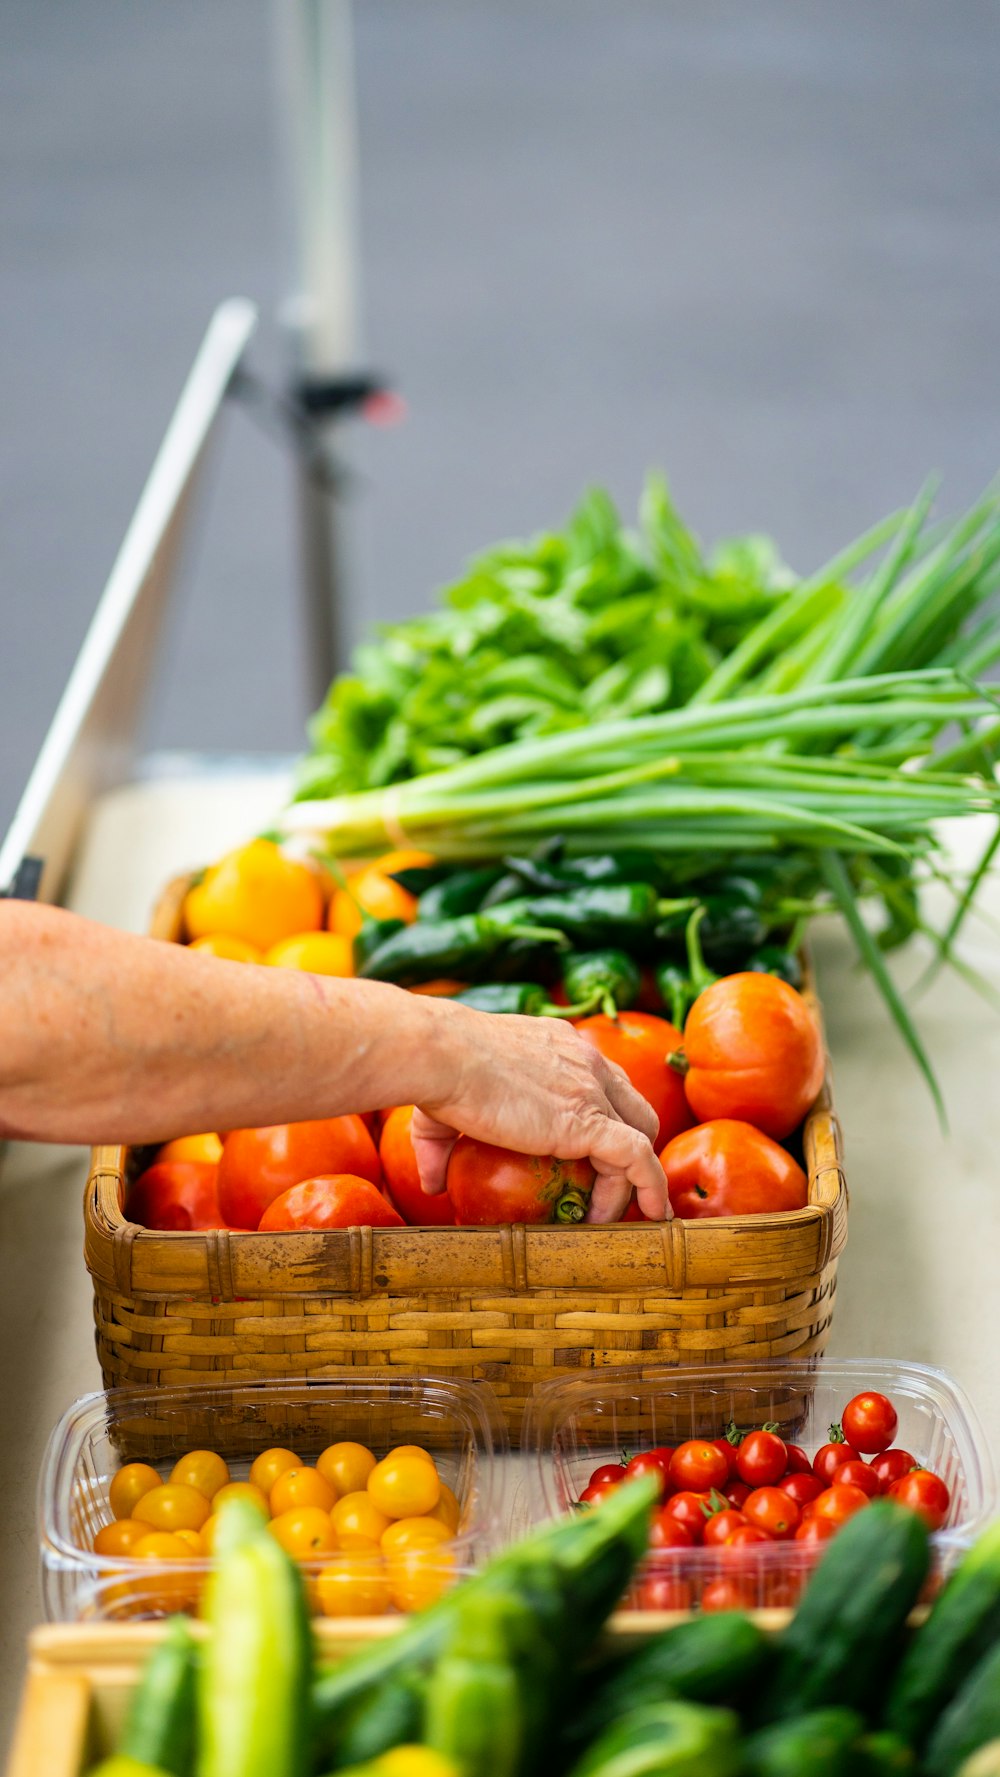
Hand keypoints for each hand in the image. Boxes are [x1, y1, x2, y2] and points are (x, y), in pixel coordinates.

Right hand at [410, 1005, 668, 1222]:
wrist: (442, 1056)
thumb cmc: (437, 1073)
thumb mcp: (443, 1109)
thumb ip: (441, 1146)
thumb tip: (431, 1184)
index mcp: (559, 1047)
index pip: (602, 1081)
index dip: (605, 1119)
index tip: (590, 1160)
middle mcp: (586, 1061)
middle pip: (632, 1107)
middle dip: (630, 1149)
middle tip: (606, 1190)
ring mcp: (592, 1090)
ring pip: (640, 1138)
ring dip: (633, 1181)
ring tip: (609, 1218)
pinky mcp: (589, 1121)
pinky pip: (638, 1158)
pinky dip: (651, 1187)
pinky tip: (653, 1214)